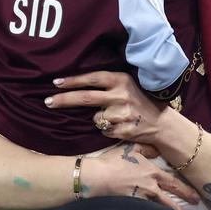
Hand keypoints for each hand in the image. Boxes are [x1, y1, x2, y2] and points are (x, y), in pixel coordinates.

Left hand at [48, 70, 173, 148]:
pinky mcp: (125, 130)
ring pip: (95, 118)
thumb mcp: (127, 85)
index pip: (92, 78)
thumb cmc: (140, 102)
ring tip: (116, 118)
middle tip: (47, 102)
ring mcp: (124, 114)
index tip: (55, 83)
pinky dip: (108, 130)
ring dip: (99, 120)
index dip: (72, 81)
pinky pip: (104, 131)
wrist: (163, 124)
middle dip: (64, 100)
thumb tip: (75, 86)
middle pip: (86, 97)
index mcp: (121, 80)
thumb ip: (107, 84)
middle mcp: (122, 95)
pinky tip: (120, 127)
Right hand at [82, 142, 200, 209]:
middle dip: (182, 209)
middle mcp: (151, 188)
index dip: (186, 191)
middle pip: (170, 201)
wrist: (97, 177)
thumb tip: (157, 150)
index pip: (174, 183)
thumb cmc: (112, 161)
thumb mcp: (131, 148)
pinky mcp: (132, 207)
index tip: (195, 197)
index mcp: (153, 173)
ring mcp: (141, 199)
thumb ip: (147, 148)